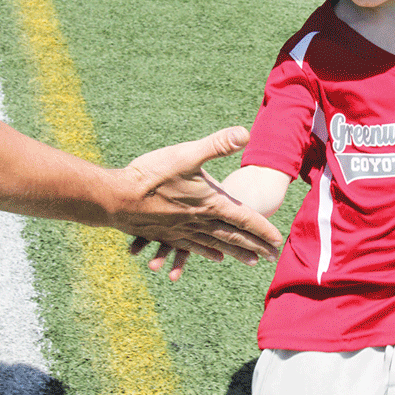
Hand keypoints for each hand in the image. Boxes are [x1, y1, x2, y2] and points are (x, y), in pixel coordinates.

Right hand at [112, 126, 281, 278]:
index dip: (263, 229)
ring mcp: (183, 231)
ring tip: (252, 261)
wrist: (115, 198)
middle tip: (273, 257)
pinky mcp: (168, 234)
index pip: (245, 219)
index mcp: (210, 204)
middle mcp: (200, 222)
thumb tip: (245, 133)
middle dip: (256, 246)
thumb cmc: (151, 175)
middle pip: (235, 237)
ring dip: (237, 253)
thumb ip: (217, 144)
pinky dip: (209, 252)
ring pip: (217, 245)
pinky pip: (195, 246)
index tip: (278, 240)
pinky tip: (215, 257)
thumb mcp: (187, 154)